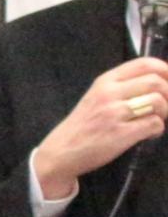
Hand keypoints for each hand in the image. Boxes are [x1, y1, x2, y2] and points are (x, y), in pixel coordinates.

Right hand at [34, 56, 167, 198]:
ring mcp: (114, 114)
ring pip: (158, 102)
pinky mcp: (120, 134)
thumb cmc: (82, 126)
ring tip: (157, 120)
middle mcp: (110, 94)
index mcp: (106, 81)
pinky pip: (154, 124)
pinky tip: (149, 133)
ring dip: (165, 112)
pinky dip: (158, 129)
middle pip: (156, 82)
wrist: (61, 153)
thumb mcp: (96, 97)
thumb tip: (159, 83)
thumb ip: (122, 87)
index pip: (145, 64)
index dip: (166, 70)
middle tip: (166, 106)